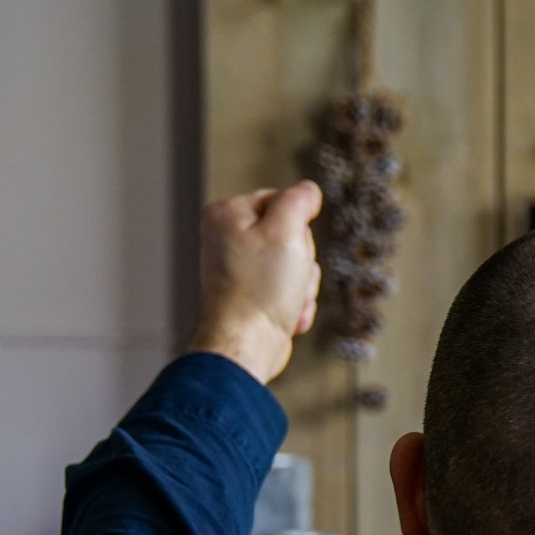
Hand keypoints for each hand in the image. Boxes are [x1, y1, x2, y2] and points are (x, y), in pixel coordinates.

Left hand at [187, 182, 323, 384]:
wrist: (246, 343)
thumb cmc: (261, 290)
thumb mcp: (287, 232)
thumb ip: (298, 201)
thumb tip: (308, 190)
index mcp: (226, 213)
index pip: (284, 201)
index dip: (299, 227)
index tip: (290, 249)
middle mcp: (226, 237)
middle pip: (292, 234)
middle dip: (302, 261)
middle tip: (289, 278)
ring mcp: (238, 267)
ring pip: (294, 264)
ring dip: (302, 286)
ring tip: (287, 301)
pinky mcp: (249, 292)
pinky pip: (287, 288)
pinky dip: (294, 303)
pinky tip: (287, 316)